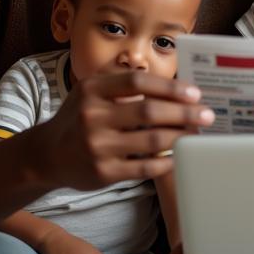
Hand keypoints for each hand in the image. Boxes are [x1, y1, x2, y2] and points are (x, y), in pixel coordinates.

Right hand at [34, 72, 213, 189]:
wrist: (46, 155)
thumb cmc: (80, 118)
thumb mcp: (92, 93)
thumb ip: (125, 87)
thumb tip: (176, 88)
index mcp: (93, 89)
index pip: (138, 81)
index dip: (170, 87)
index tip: (195, 93)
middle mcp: (92, 116)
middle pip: (149, 111)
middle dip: (184, 113)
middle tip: (207, 115)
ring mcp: (96, 146)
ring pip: (151, 140)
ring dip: (180, 137)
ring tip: (197, 135)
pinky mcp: (102, 172)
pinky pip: (144, 168)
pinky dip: (166, 162)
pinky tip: (179, 157)